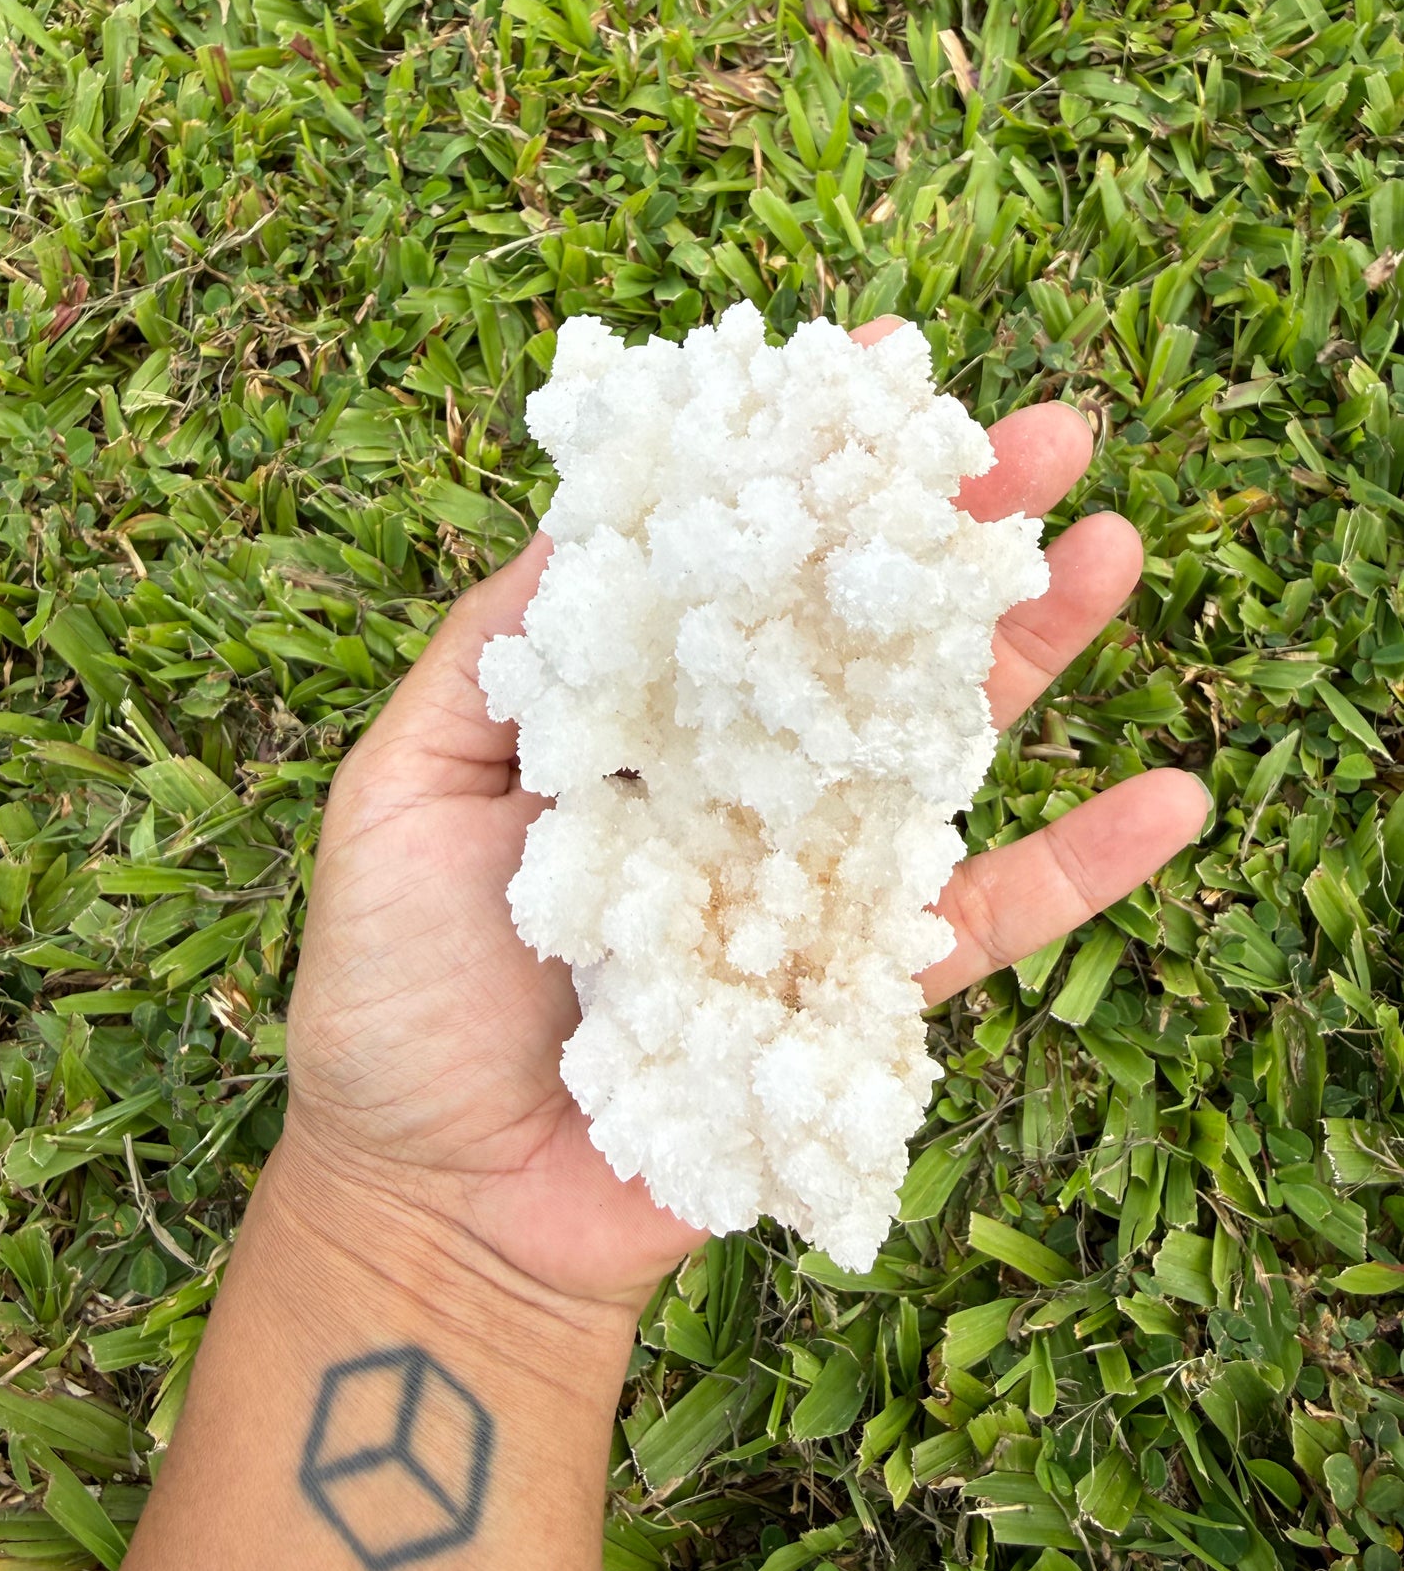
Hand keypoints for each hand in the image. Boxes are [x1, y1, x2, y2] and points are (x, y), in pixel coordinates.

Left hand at [281, 317, 1208, 1311]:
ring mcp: (807, 876)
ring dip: (1036, 653)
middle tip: (1045, 434)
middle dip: (946, 531)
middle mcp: (732, 773)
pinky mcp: (858, 992)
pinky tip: (1176, 797)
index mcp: (628, 711)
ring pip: (940, 746)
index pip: (732, 562)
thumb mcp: (402, 788)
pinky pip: (988, 922)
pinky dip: (1083, 869)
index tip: (880, 370)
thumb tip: (594, 512)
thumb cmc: (392, 995)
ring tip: (1113, 548)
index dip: (801, 468)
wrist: (440, 1199)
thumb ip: (498, 654)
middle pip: (858, 633)